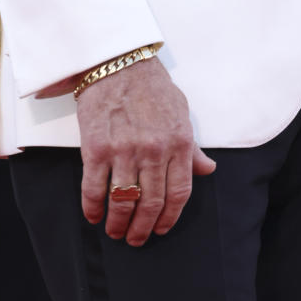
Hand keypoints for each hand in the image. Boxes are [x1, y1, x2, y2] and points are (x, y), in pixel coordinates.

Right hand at [76, 57, 215, 246]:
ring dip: (118, 224)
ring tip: (115, 231)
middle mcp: (154, 150)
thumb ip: (193, 146)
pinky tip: (94, 216)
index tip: (161, 229)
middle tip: (136, 239)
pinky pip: (94, 190)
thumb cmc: (152, 85)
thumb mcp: (181, 111)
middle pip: (151, 203)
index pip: (179, 193)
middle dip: (143, 228)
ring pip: (123, 202)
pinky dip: (93, 209)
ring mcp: (124, 150)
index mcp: (179, 141)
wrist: (118, 61)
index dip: (170, 217)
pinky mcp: (96, 148)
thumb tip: (208, 169)